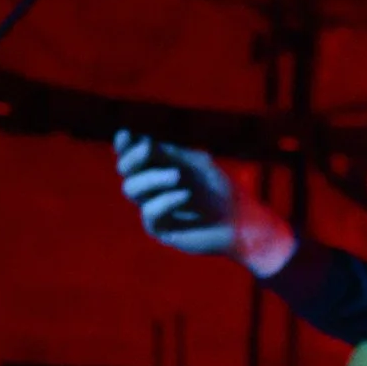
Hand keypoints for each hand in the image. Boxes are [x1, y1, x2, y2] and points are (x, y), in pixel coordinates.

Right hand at [113, 130, 294, 272]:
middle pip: (126, 171)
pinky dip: (166, 201)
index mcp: (159, 168)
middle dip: (133, 158)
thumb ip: (169, 154)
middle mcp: (152, 188)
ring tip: (178, 175)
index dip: (125, 146)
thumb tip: (140, 142)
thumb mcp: (196, 164)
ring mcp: (155, 209)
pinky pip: (149, 213)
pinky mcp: (161, 230)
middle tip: (148, 149)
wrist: (241, 222)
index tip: (125, 136)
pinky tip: (185, 195)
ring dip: (152, 177)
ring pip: (132, 189)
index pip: (133, 155)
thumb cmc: (221, 190)